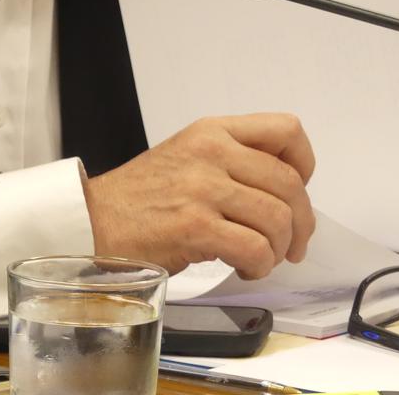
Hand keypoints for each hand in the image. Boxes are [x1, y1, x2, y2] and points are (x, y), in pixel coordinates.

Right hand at [82, 113, 315, 277]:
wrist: (95, 220)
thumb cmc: (139, 196)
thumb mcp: (188, 155)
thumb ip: (232, 159)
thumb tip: (287, 189)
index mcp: (212, 131)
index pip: (286, 131)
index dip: (304, 164)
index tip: (296, 190)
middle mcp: (211, 152)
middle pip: (290, 184)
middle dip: (300, 223)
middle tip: (291, 244)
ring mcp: (203, 189)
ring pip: (278, 220)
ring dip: (279, 249)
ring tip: (260, 257)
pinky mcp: (195, 227)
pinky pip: (255, 249)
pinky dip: (259, 266)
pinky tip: (244, 267)